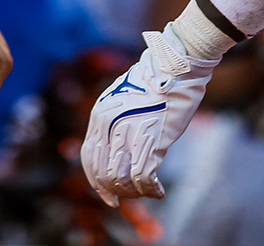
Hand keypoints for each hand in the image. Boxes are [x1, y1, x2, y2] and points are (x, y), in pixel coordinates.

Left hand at [81, 25, 216, 205]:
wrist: (174, 64)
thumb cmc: (155, 80)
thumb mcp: (124, 98)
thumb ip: (115, 122)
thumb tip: (116, 151)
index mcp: (100, 114)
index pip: (90, 159)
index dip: (97, 183)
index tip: (109, 196)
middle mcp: (109, 125)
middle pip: (103, 173)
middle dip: (115, 192)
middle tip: (128, 198)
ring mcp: (128, 132)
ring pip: (120, 180)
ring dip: (134, 193)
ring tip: (147, 190)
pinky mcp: (150, 139)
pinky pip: (143, 179)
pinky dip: (151, 191)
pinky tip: (159, 191)